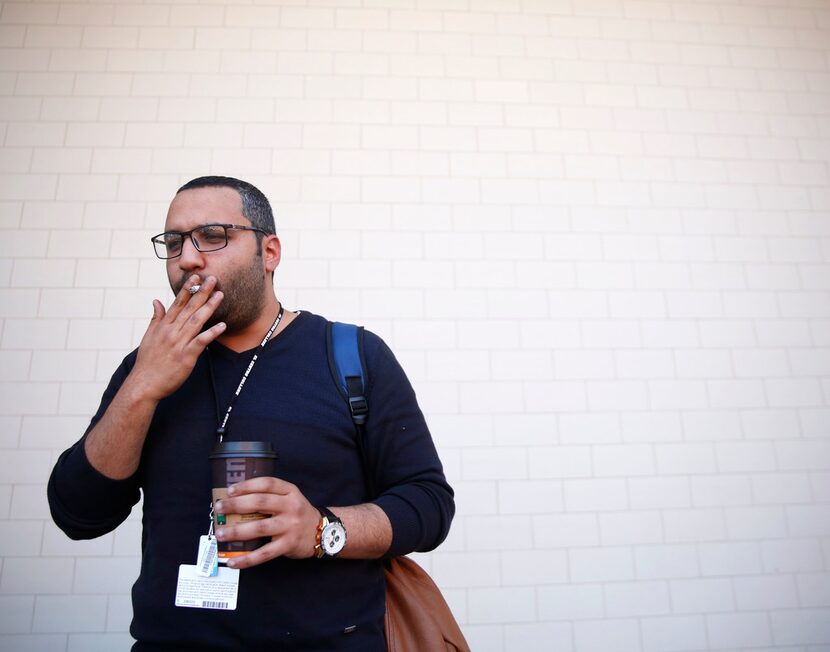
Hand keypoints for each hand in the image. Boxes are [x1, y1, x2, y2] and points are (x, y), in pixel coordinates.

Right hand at [129, 275, 224, 401]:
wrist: (144, 384)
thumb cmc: (148, 361)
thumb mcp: (149, 336)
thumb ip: (156, 318)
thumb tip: (156, 300)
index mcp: (163, 326)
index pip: (177, 303)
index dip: (188, 289)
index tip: (196, 277)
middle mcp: (171, 332)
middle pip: (189, 308)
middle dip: (202, 292)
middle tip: (212, 278)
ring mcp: (179, 343)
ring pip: (196, 321)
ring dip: (209, 307)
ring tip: (220, 295)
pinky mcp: (186, 356)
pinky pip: (201, 342)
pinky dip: (211, 333)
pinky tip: (222, 325)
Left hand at [213, 476, 320, 568]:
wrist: (322, 532)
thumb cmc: (298, 514)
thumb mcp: (290, 498)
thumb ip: (270, 497)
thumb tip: (235, 501)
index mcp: (290, 491)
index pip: (267, 483)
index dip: (247, 485)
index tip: (229, 490)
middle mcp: (291, 506)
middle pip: (260, 502)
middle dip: (236, 505)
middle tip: (219, 508)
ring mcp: (290, 526)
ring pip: (259, 527)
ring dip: (236, 531)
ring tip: (221, 534)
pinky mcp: (288, 545)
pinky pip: (264, 553)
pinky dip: (247, 559)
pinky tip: (233, 562)